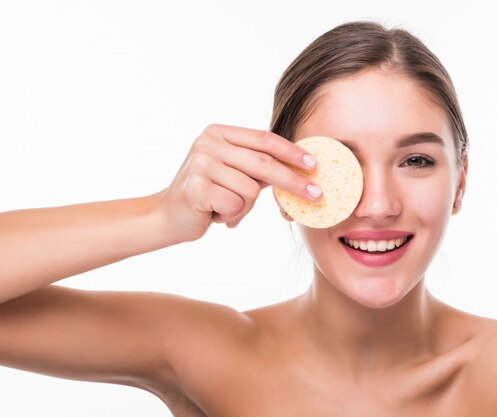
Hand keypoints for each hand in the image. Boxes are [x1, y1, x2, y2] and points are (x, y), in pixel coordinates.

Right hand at [157, 124, 320, 241]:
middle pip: (263, 163)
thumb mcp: (235, 173)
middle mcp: (208, 142)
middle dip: (293, 182)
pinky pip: (235, 205)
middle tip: (316, 195)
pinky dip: (231, 216)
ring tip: (226, 209)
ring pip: (250, 190)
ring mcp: (200, 163)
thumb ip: (260, 166)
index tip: (315, 164)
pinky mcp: (195, 187)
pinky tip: (214, 214)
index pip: (264, 139)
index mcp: (219, 132)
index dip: (292, 152)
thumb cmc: (208, 195)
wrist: (168, 216)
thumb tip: (303, 168)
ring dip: (245, 208)